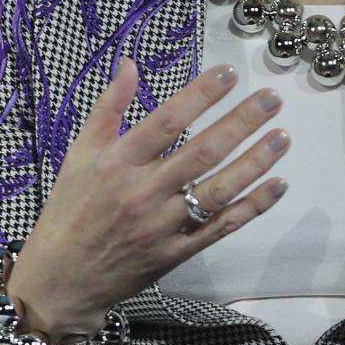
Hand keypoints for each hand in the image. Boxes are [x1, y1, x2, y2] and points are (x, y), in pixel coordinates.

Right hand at [6, 59, 288, 342]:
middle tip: (272, 99)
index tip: (229, 73)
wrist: (61, 280)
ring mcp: (163, 226)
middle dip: (240, 122)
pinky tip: (278, 184)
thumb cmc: (70, 209)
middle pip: (201, 152)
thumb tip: (129, 63)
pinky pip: (221, 228)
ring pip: (218, 190)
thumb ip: (107, 107)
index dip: (199, 95)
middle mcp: (143, 192)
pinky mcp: (177, 253)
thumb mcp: (78, 154)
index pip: (166, 121)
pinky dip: (252, 207)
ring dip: (254, 162)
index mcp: (117, 163)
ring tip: (282, 136)